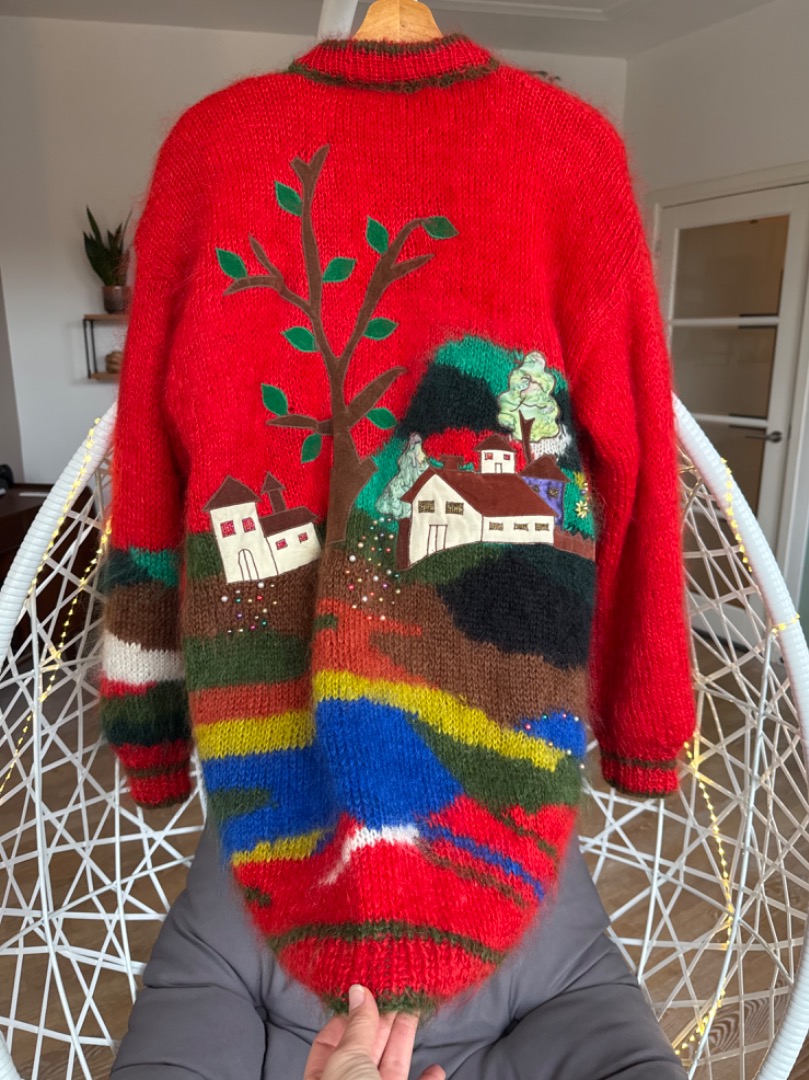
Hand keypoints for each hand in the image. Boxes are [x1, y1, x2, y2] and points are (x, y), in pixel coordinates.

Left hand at [303, 984, 445, 1079]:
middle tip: (397, 990)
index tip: (368, 989)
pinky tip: (435, 1070)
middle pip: (365, 1050)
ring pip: (390, 1069)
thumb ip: (358, 1025)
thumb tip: (358, 990)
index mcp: (324, 1078)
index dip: (350, 1014)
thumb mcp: (349, 1059)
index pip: (333, 1039)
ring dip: (404, 1041)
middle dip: (381, 1021)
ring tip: (415, 1011)